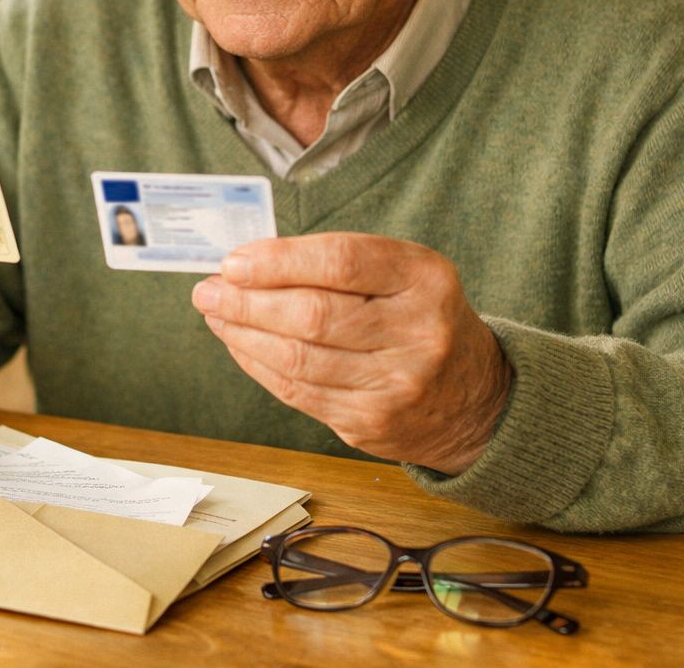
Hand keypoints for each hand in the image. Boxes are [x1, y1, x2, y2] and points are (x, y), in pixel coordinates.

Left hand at [190, 232, 510, 474]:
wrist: (474, 399)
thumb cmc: (421, 318)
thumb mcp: (404, 274)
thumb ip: (336, 263)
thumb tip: (248, 264)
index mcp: (426, 279)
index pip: (342, 262)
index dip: (280, 261)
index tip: (234, 262)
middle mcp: (419, 332)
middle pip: (314, 315)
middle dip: (247, 301)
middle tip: (208, 290)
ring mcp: (397, 384)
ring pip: (299, 359)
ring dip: (244, 335)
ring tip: (216, 314)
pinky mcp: (373, 422)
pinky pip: (300, 393)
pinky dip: (259, 366)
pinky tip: (240, 346)